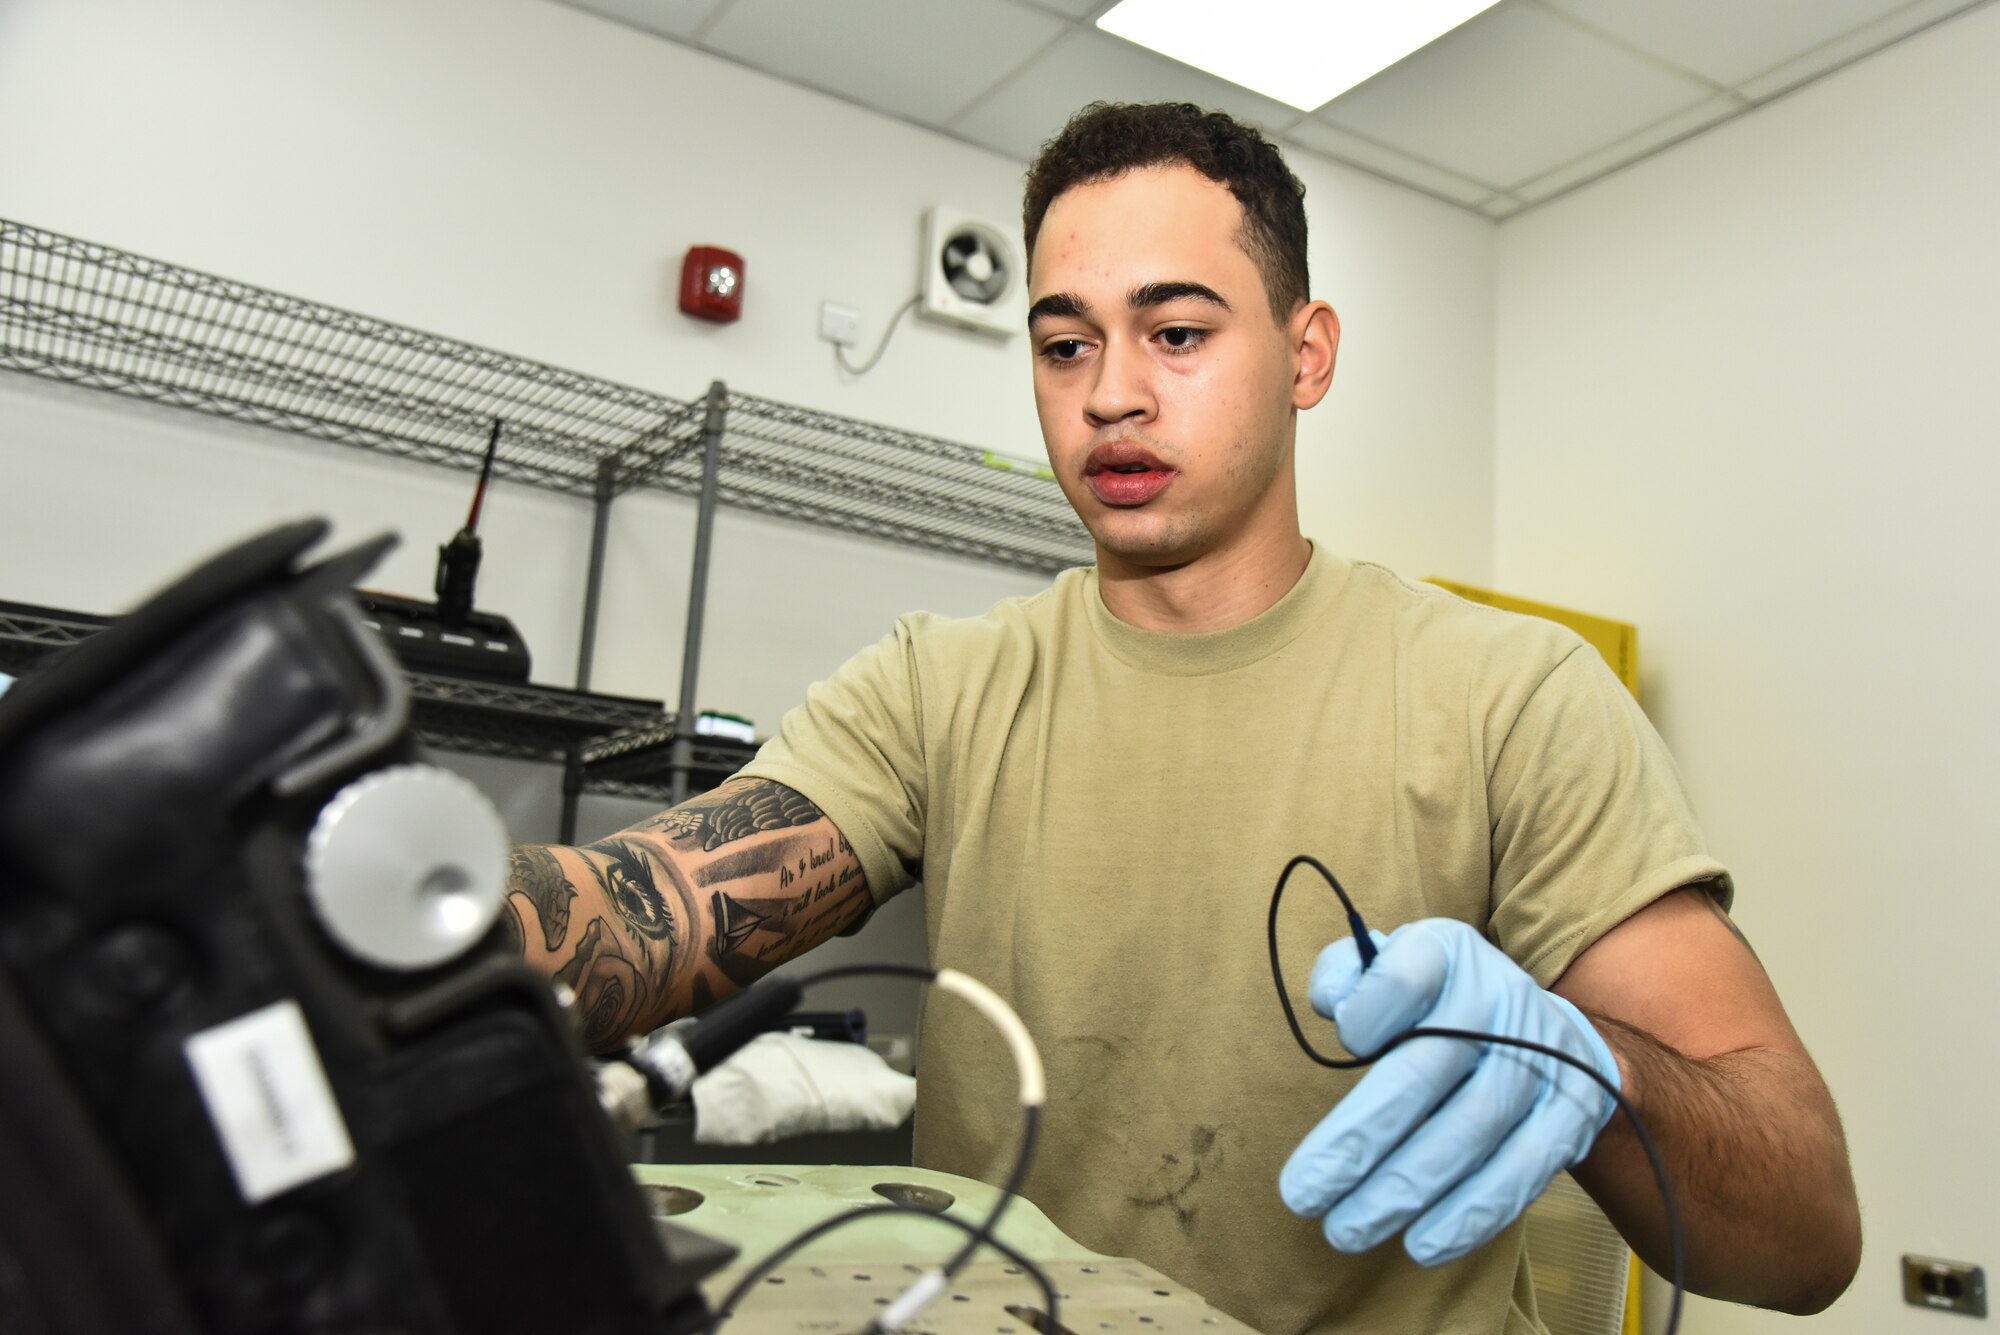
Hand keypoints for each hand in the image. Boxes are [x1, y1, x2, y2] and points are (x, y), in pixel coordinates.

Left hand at [1278, 919, 1620, 1265]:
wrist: (1545, 1028)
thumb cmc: (1438, 1004)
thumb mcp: (1393, 966)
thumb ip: (1347, 976)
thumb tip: (1334, 1008)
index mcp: (1446, 954)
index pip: (1404, 977)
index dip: (1368, 1013)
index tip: (1346, 1042)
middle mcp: (1500, 1000)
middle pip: (1424, 1072)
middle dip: (1359, 1140)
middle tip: (1303, 1195)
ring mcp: (1543, 1061)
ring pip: (1469, 1133)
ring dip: (1404, 1191)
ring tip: (1346, 1231)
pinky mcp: (1571, 1116)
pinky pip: (1520, 1173)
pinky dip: (1470, 1215)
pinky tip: (1422, 1246)